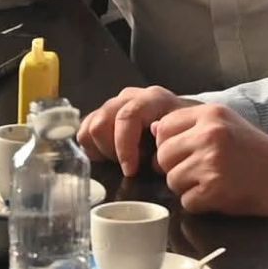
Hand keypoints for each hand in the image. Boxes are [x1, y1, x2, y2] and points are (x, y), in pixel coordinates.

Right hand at [79, 86, 198, 174]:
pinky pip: (85, 130)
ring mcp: (113, 103)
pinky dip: (93, 147)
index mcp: (152, 99)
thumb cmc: (181, 133)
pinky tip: (111, 155)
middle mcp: (129, 97)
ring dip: (102, 150)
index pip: (127, 118)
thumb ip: (165, 147)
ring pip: (90, 127)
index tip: (130, 171)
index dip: (124, 147)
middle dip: (111, 151)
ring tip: (121, 159)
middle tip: (129, 165)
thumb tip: (150, 157)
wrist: (183, 122)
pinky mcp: (102, 113)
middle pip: (101, 123)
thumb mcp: (180, 139)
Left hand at [149, 104, 267, 227]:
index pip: (164, 127)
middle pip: (163, 156)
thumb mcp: (227, 126)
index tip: (187, 153)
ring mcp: (211, 161)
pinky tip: (221, 195)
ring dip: (188, 188)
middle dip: (176, 168)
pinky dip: (201, 204)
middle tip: (203, 172)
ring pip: (172, 180)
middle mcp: (209, 133)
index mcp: (211, 114)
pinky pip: (187, 202)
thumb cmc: (258, 154)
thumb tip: (154, 131)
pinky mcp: (215, 189)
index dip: (170, 145)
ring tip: (215, 182)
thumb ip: (191, 126)